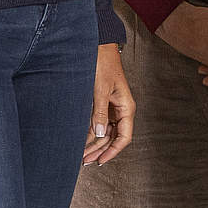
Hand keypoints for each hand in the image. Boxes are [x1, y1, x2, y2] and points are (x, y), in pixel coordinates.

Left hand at [83, 43, 134, 164]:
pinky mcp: (103, 103)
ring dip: (94, 143)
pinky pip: (98, 122)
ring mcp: (111, 107)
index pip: (124, 137)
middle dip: (99, 150)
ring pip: (105, 132)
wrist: (99, 47)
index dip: (113, 151)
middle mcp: (120, 110)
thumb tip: (99, 134)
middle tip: (84, 160)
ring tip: (81, 154)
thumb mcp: (100, 90)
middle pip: (113, 137)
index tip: (101, 161)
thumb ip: (99, 113)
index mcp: (126, 107)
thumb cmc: (103, 64)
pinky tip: (82, 139)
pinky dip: (90, 132)